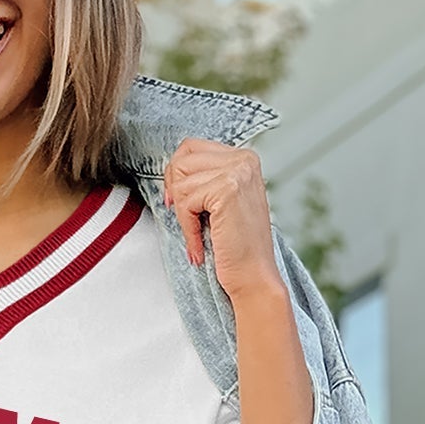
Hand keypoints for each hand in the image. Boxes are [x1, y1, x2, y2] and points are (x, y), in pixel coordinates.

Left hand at [162, 139, 281, 300]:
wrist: (253, 276)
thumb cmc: (236, 245)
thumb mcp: (221, 201)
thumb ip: (205, 178)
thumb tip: (171, 168)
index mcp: (243, 158)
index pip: (190, 147)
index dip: (176, 175)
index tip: (177, 201)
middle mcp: (244, 160)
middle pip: (182, 159)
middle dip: (175, 191)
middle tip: (185, 218)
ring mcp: (237, 172)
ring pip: (181, 181)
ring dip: (182, 213)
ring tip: (198, 234)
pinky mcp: (227, 190)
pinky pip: (186, 201)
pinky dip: (187, 227)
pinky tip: (200, 243)